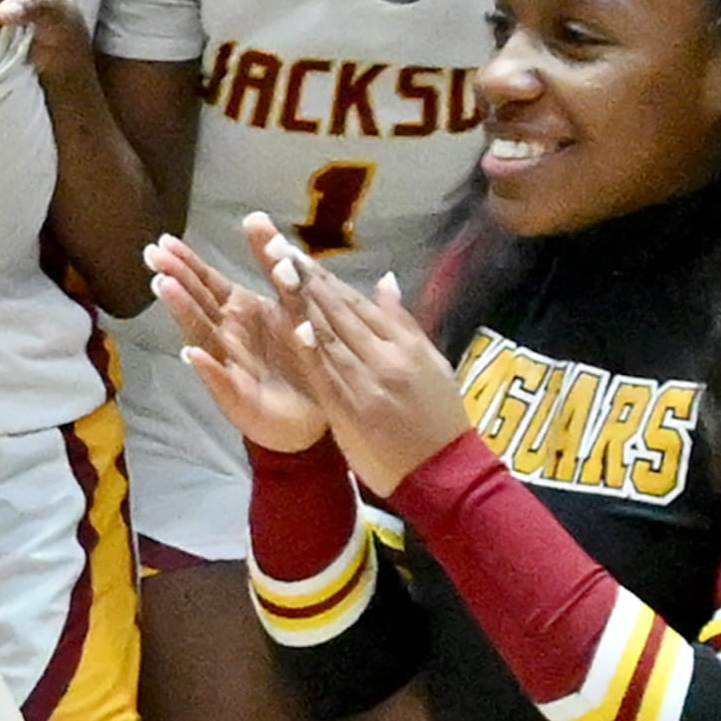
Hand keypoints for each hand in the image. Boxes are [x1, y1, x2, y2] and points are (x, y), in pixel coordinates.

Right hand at [146, 232, 326, 452]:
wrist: (308, 416)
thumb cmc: (294, 360)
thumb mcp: (292, 308)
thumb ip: (277, 270)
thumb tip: (260, 221)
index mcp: (239, 312)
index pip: (208, 282)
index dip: (188, 261)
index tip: (164, 240)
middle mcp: (227, 336)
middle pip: (199, 303)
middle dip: (178, 278)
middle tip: (154, 256)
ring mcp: (230, 366)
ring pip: (203, 335)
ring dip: (185, 312)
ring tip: (165, 288)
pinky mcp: (239, 398)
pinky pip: (222, 381)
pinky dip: (208, 369)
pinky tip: (193, 355)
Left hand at [251, 215, 468, 495]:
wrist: (443, 472)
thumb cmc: (440, 419)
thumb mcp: (431, 363)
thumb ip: (403, 322)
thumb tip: (384, 279)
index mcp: (403, 344)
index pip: (356, 303)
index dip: (324, 277)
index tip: (297, 253)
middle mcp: (383, 357)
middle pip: (338, 312)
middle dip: (307, 279)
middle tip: (277, 248)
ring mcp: (365, 383)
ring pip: (330, 336)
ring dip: (302, 303)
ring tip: (277, 272)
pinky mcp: (350, 410)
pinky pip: (326, 375)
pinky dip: (311, 350)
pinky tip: (294, 325)